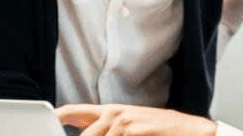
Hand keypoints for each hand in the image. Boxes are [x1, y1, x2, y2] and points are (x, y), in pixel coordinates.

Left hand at [55, 103, 217, 135]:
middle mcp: (114, 115)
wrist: (191, 131)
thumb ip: (105, 128)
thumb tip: (78, 128)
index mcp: (111, 112)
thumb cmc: (159, 131)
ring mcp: (124, 123)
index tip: (51, 119)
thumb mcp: (130, 125)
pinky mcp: (134, 130)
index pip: (74, 113)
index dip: (58, 117)